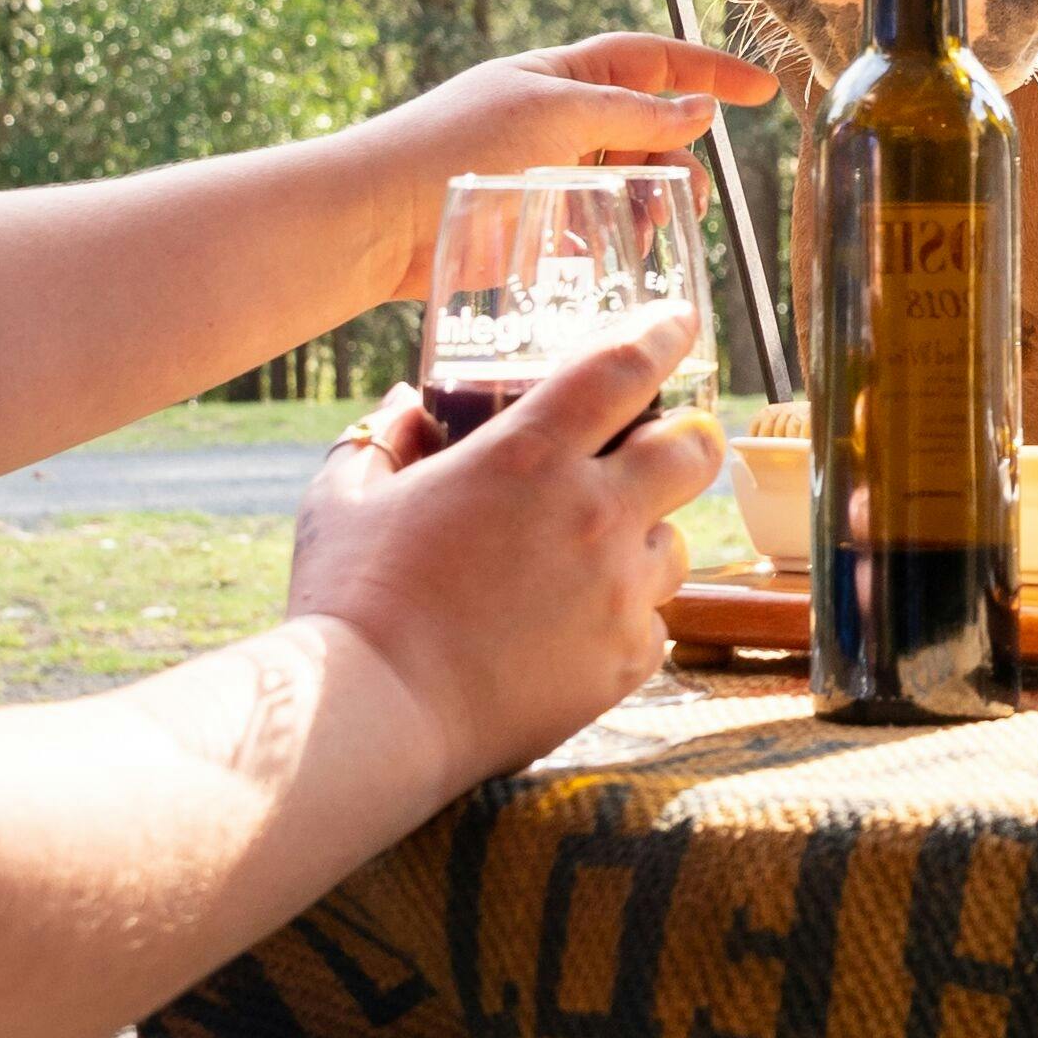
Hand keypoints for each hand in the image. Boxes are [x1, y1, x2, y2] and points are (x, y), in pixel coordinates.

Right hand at [287, 317, 724, 778]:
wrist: (371, 716)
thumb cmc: (348, 601)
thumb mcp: (343, 499)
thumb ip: (381, 439)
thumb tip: (402, 404)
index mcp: (528, 457)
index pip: (623, 369)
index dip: (661, 335)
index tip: (678, 322)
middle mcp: (592, 515)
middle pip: (693, 449)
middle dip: (686, 436)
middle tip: (659, 443)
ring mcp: (618, 591)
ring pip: (678, 542)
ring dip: (647, 535)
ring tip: (592, 553)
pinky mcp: (625, 661)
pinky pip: (653, 621)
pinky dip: (625, 615)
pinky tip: (573, 625)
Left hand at [355, 36, 772, 298]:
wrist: (377, 219)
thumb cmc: (457, 147)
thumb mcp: (557, 114)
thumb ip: (635, 115)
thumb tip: (699, 109)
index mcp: (560, 78)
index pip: (652, 61)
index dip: (710, 70)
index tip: (766, 89)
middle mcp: (555, 120)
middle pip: (644, 130)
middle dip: (679, 159)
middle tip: (694, 199)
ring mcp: (542, 175)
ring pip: (624, 184)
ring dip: (651, 203)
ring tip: (656, 230)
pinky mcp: (527, 228)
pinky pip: (591, 229)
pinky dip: (615, 240)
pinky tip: (617, 257)